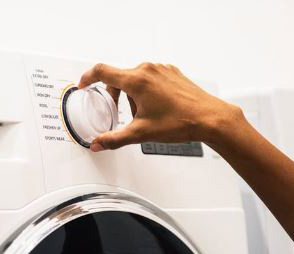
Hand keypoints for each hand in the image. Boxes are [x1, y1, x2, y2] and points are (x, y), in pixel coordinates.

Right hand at [78, 63, 241, 151]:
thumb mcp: (141, 134)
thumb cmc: (180, 122)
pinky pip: (151, 78)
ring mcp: (162, 70)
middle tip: (121, 113)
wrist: (210, 119)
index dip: (88, 78)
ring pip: (136, 79)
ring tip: (145, 114)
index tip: (84, 85)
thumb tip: (98, 144)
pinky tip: (157, 108)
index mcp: (137, 80)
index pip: (102, 71)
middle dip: (116, 96)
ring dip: (132, 95)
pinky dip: (146, 91)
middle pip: (119, 78)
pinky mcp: (172, 73)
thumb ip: (114, 139)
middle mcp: (149, 70)